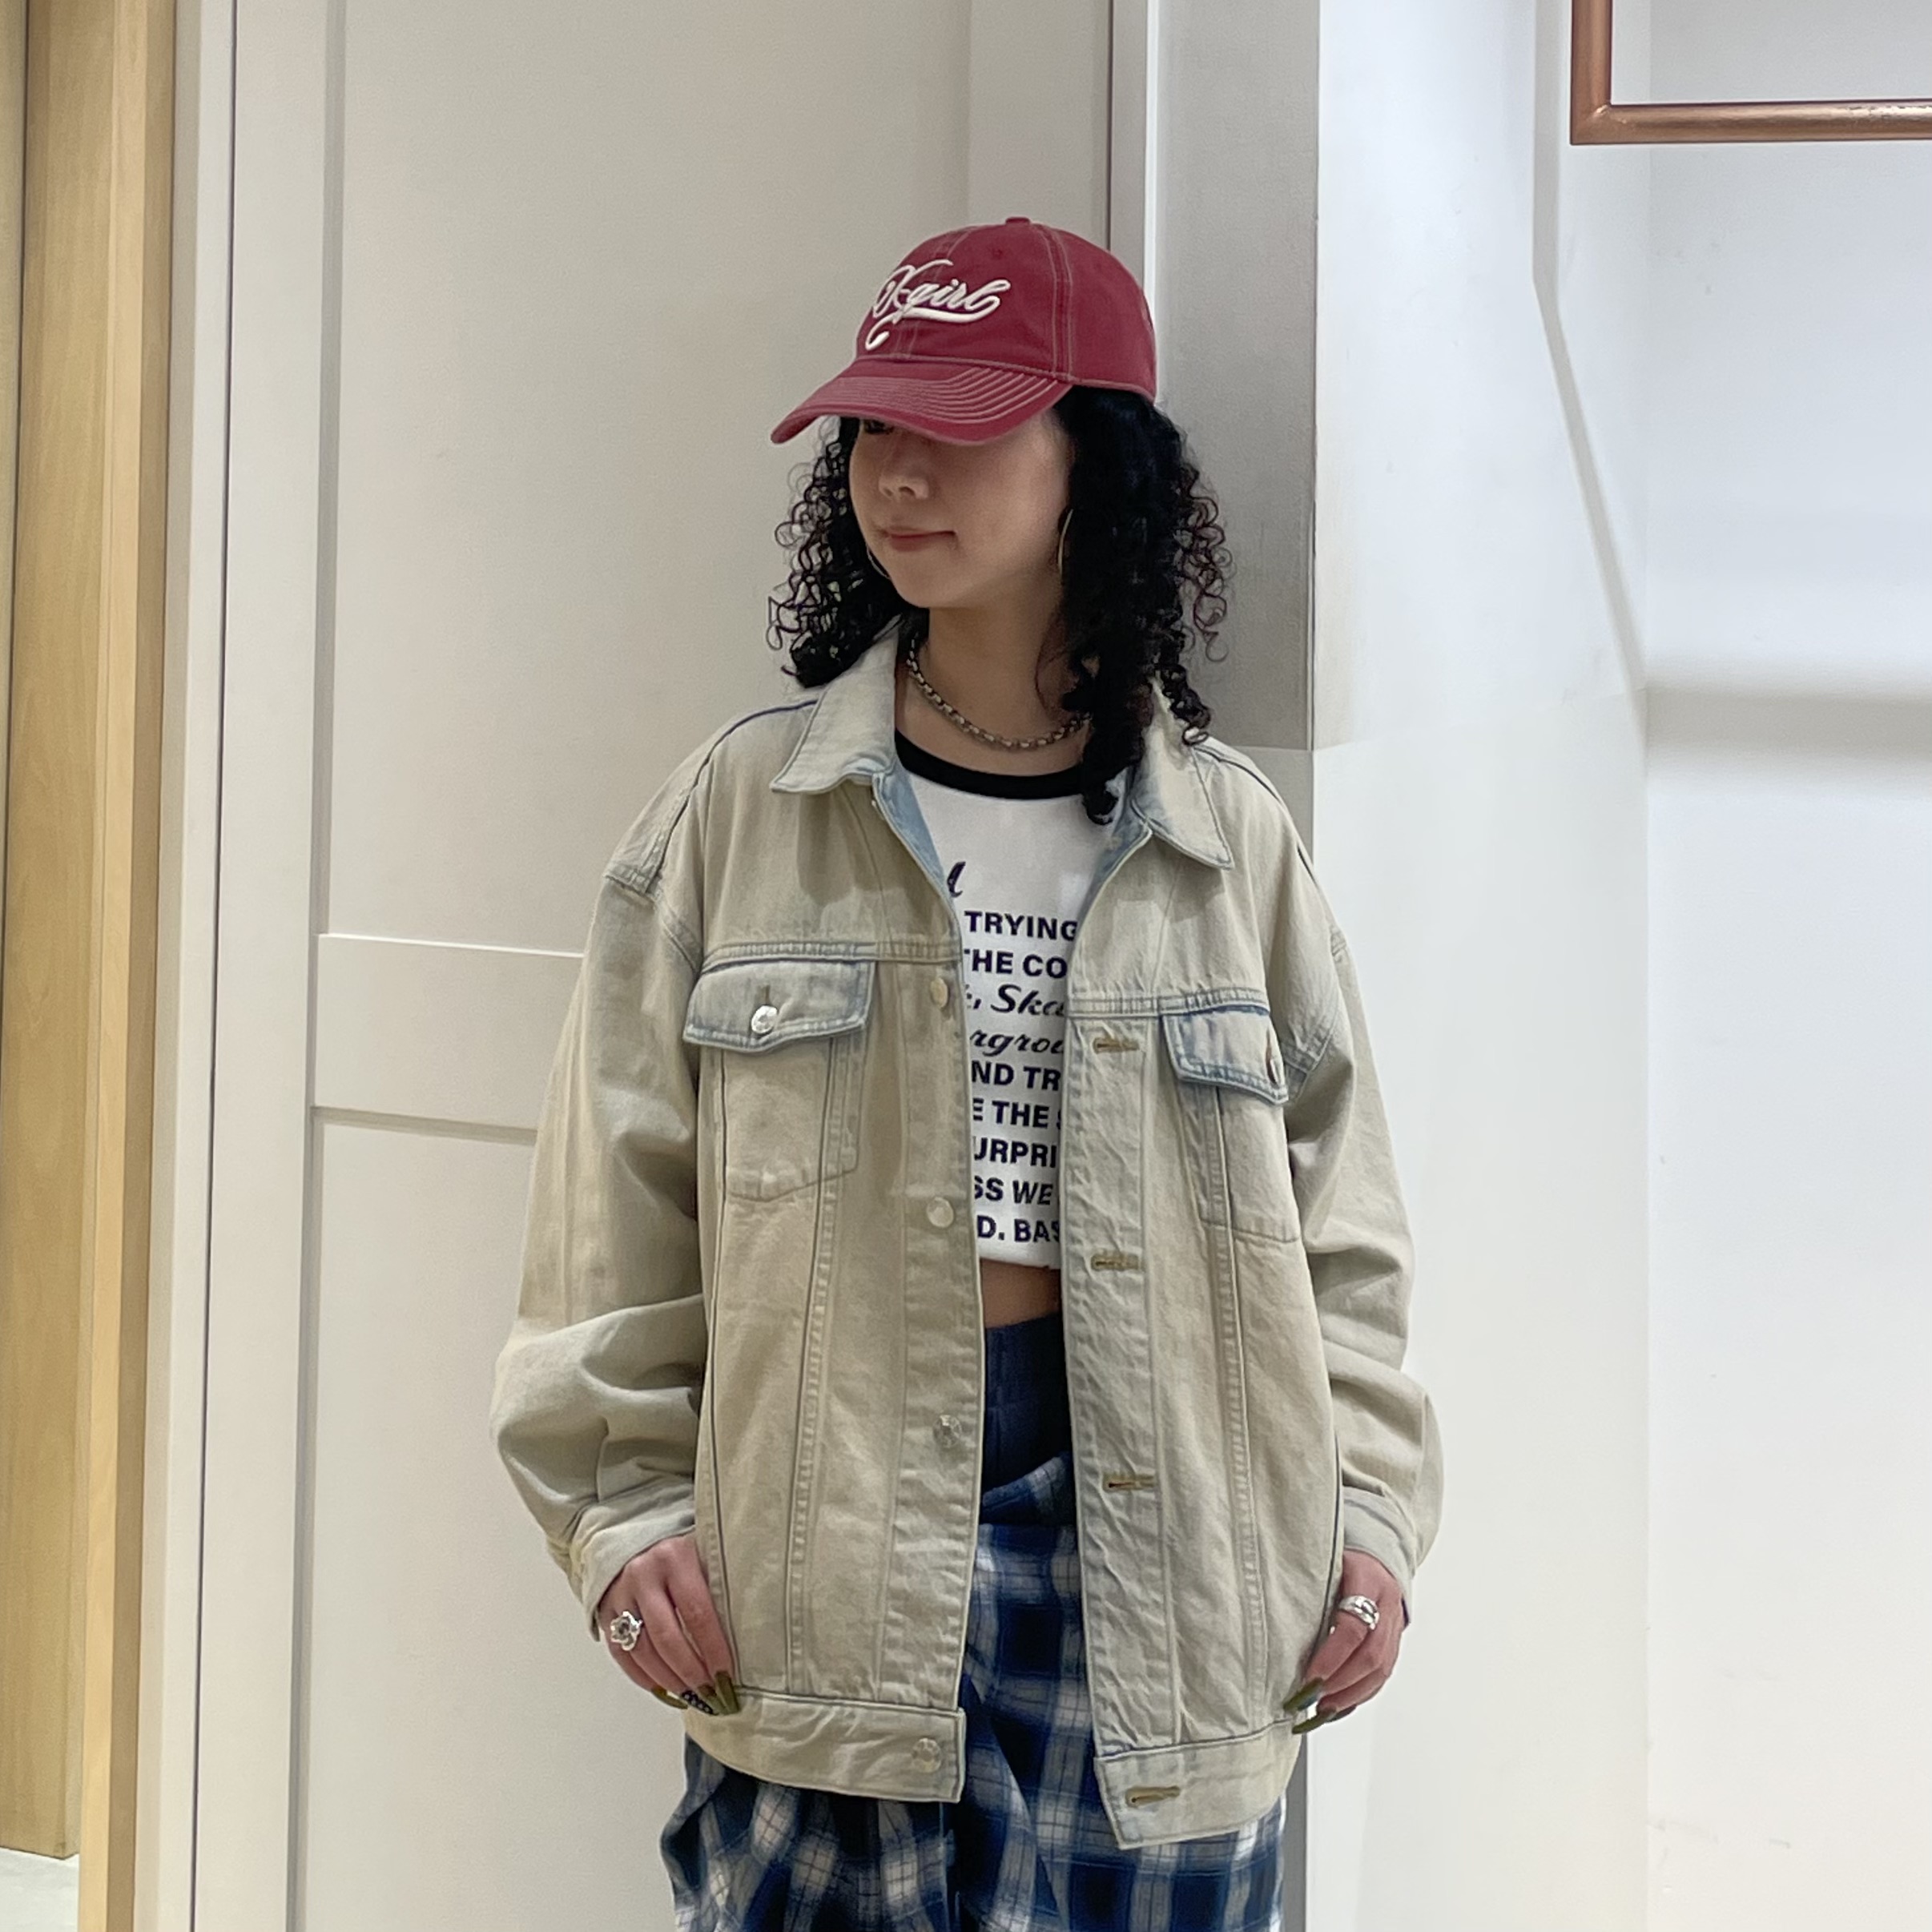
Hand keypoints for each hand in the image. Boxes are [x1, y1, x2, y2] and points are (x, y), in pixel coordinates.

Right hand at [596, 1531, 739, 1713]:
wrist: (639, 1540)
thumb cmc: (683, 1553)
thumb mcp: (705, 1555)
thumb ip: (721, 1585)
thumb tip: (753, 1634)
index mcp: (675, 1558)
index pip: (697, 1612)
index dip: (713, 1649)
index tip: (727, 1674)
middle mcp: (644, 1574)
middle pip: (667, 1636)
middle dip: (690, 1671)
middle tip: (710, 1694)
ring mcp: (620, 1594)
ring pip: (642, 1650)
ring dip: (668, 1679)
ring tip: (691, 1696)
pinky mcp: (605, 1611)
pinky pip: (622, 1654)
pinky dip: (643, 1677)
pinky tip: (664, 1689)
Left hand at [1285, 1549, 1405, 1729]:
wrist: (1378, 1558)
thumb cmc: (1344, 1559)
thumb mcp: (1326, 1562)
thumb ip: (1312, 1588)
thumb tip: (1279, 1622)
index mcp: (1369, 1582)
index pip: (1353, 1627)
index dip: (1332, 1656)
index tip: (1310, 1676)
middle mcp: (1388, 1606)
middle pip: (1371, 1656)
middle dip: (1341, 1683)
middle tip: (1313, 1698)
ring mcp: (1396, 1627)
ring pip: (1380, 1670)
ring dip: (1351, 1695)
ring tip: (1323, 1709)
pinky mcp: (1395, 1643)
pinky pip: (1382, 1676)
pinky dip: (1360, 1695)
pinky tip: (1339, 1706)